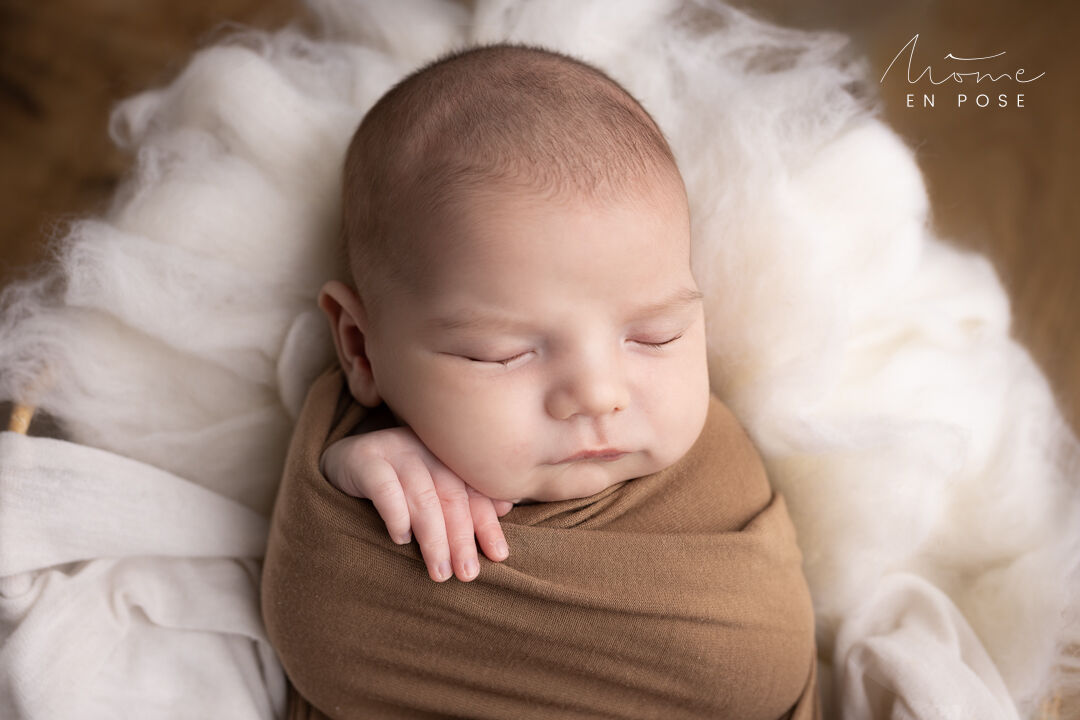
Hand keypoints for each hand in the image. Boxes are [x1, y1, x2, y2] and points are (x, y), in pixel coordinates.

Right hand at [320, 427, 513, 581]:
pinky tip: (401, 540)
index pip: (473, 492)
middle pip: (451, 496)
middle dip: (462, 538)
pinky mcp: (364, 459)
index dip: (487, 524)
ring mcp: (394, 449)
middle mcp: (426, 448)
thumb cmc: (396, 484)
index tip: (499, 555)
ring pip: (422, 496)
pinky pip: (385, 488)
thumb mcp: (431, 489)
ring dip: (434, 538)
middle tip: (467, 574)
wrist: (341, 463)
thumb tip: (506, 509)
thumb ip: (464, 498)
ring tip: (439, 572)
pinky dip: (397, 515)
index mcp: (447, 455)